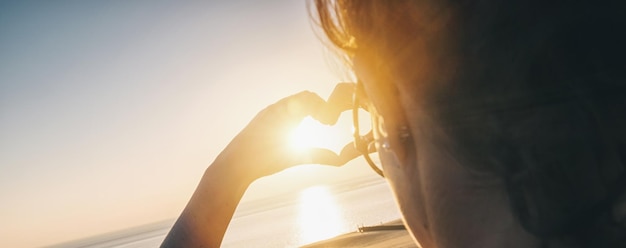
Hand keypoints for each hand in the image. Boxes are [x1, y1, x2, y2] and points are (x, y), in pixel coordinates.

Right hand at [217, 83, 359, 179]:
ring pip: (305, 96)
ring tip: (324, 123)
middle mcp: (284, 110)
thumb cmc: (266, 161)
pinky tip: (311, 123)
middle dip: (326, 105)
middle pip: (311, 95)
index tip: (331, 123)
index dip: (326, 108)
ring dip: (318, 107)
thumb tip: (341, 158)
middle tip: (331, 122)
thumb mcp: (299, 156)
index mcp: (292, 117)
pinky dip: (306, 109)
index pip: (313, 102)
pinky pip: (291, 103)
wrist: (240, 164)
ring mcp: (276, 110)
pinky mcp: (270, 113)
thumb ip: (319, 155)